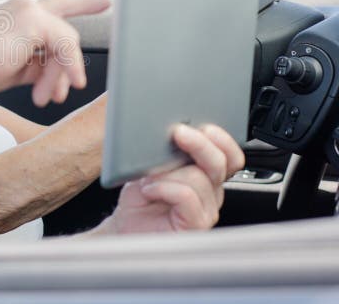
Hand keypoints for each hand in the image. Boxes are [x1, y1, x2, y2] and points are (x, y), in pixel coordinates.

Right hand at [0, 0, 109, 106]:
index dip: (82, 5)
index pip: (57, 7)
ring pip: (66, 44)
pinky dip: (64, 70)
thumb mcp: (13, 66)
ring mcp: (30, 10)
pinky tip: (54, 89)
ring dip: (59, 76)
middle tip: (75, 85)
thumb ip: (36, 64)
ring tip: (46, 97)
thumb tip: (55, 74)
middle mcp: (25, 6)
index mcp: (16, 14)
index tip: (103, 3)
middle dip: (72, 62)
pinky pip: (65, 47)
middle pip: (65, 31)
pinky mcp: (35, 20)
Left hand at [100, 124, 244, 233]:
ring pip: (199, 177)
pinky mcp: (195, 225)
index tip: (201, 125)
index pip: (230, 155)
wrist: (125, 231)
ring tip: (148, 178)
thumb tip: (169, 130)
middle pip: (221, 162)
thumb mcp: (150, 168)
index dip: (221, 139)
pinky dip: (164, 188)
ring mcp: (205, 210)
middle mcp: (210, 193)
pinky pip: (187, 195)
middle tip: (177, 133)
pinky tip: (149, 191)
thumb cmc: (138, 202)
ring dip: (168, 172)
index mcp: (205, 177)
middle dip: (199, 143)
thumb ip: (165, 153)